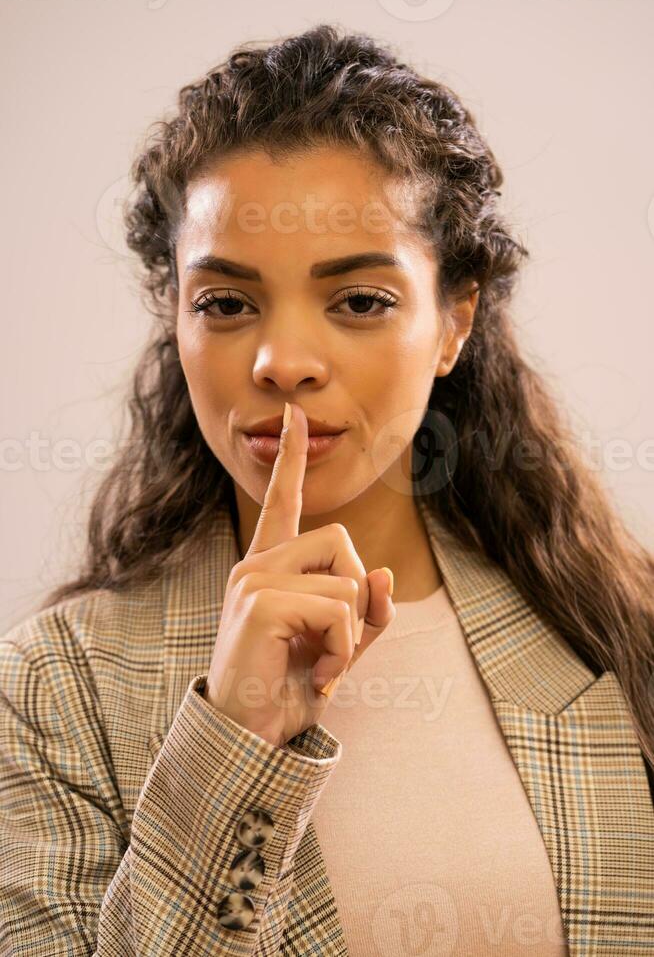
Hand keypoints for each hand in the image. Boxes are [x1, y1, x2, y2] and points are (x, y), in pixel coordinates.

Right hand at [203, 401, 395, 746]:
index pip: (283, 502)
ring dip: (350, 634)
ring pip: (346, 580)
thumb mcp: (342, 645)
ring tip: (320, 664)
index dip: (292, 458)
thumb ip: (367, 610)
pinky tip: (317, 674)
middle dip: (356, 595)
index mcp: (271, 567)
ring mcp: (253, 580)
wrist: (253, 736)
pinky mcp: (260, 603)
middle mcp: (257, 564)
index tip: (294, 414)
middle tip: (333, 644)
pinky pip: (337, 609)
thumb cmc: (292, 686)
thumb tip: (383, 571)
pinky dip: (342, 649)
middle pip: (341, 542)